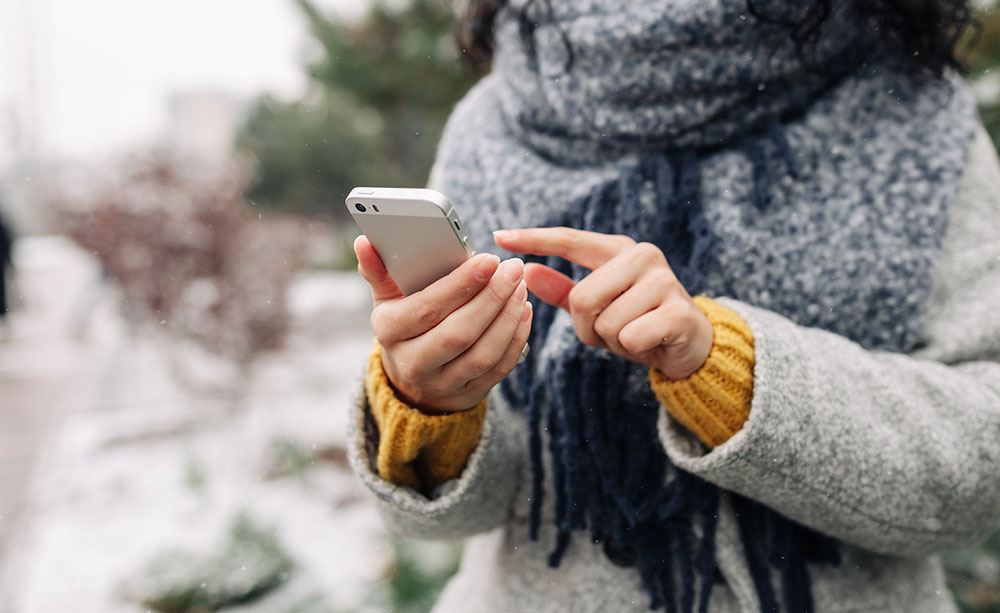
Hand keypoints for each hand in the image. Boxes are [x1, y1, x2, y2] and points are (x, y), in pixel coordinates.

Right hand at [354, 236, 532, 413]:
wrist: (412, 381)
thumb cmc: (404, 325)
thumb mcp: (387, 300)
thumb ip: (379, 270)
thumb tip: (364, 242)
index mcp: (389, 331)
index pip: (427, 308)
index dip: (460, 285)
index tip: (488, 260)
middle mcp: (413, 362)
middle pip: (458, 332)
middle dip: (491, 298)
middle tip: (513, 269)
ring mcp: (442, 383)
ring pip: (482, 354)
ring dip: (508, 318)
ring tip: (520, 287)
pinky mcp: (469, 394)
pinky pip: (499, 369)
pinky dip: (516, 340)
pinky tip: (525, 312)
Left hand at [493, 227, 711, 379]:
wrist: (689, 347)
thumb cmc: (638, 322)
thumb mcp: (597, 307)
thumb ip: (563, 290)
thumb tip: (527, 271)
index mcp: (619, 250)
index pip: (570, 240)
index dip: (535, 238)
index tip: (499, 236)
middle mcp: (643, 256)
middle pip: (582, 297)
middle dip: (589, 326)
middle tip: (613, 329)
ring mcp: (664, 280)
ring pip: (605, 321)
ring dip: (612, 339)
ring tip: (635, 333)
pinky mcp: (679, 310)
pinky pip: (629, 337)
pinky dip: (633, 348)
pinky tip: (651, 341)